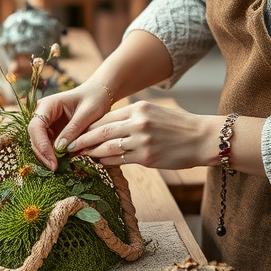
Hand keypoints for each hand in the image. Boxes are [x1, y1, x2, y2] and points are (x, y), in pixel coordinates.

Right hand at [28, 78, 112, 170]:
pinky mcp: (53, 131)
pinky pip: (48, 145)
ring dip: (46, 155)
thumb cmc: (94, 99)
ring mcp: (47, 123)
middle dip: (42, 153)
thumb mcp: (87, 113)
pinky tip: (61, 163)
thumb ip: (73, 130)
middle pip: (34, 136)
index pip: (36, 126)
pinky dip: (53, 155)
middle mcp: (43, 114)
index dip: (41, 144)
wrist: (99, 94)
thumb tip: (59, 149)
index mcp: (48, 105)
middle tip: (54, 168)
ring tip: (57, 168)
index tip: (52, 160)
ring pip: (39, 142)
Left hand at [60, 100, 214, 170]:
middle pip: (101, 131)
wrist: (203, 138)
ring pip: (108, 146)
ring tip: (79, 155)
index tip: (75, 132)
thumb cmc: (178, 126)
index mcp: (138, 109)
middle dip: (82, 139)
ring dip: (91, 152)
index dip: (88, 126)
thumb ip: (132, 117)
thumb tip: (109, 126)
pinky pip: (121, 159)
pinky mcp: (148, 157)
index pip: (106, 118)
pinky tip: (99, 161)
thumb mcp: (153, 113)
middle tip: (68, 146)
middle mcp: (138, 123)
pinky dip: (107, 160)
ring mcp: (142, 141)